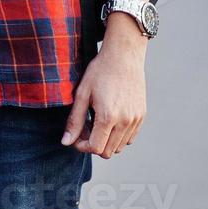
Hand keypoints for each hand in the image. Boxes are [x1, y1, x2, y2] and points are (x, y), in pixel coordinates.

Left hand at [60, 40, 145, 158]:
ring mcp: (135, 120)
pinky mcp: (142, 116)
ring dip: (106, 141)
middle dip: (93, 145)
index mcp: (108, 117)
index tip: (76, 137)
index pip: (96, 148)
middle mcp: (125, 122)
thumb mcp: (82, 95)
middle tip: (85, 128)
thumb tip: (65, 142)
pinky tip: (109, 120)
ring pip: (119, 147)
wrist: (123, 57)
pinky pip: (129, 138)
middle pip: (108, 151)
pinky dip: (118, 136)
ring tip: (96, 123)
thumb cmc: (100, 72)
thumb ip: (74, 121)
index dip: (82, 147)